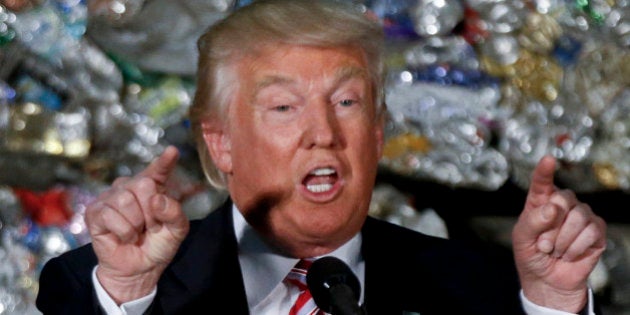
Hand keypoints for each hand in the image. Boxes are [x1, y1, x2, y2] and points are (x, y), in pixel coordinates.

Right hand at [85, 145, 189, 303]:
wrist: (140, 269)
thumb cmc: (157, 245)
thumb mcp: (176, 231)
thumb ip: (174, 213)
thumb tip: (156, 199)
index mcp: (153, 187)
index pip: (158, 170)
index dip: (164, 161)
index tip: (172, 151)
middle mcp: (130, 187)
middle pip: (143, 184)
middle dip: (151, 212)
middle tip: (150, 227)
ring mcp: (110, 197)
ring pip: (126, 200)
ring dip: (136, 224)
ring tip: (136, 233)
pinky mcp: (95, 212)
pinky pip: (110, 215)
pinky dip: (123, 231)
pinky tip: (124, 237)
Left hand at [511, 155, 605, 311]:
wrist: (547, 280)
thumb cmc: (531, 255)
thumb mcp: (522, 238)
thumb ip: (533, 221)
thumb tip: (553, 208)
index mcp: (540, 202)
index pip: (542, 183)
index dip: (544, 171)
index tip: (548, 159)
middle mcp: (562, 204)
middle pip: (562, 200)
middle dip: (551, 227)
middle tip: (543, 244)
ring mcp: (581, 214)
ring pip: (577, 217)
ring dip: (562, 240)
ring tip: (555, 251)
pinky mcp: (596, 229)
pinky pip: (590, 231)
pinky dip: (576, 247)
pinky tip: (569, 254)